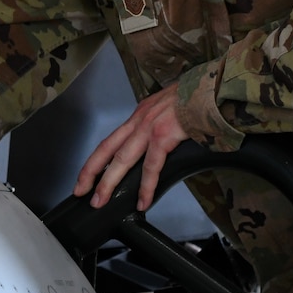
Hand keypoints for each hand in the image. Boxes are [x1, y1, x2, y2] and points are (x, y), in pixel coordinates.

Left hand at [75, 85, 188, 210]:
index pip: (111, 140)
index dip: (96, 159)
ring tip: (100, 201)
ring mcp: (149, 128)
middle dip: (91, 172)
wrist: (212, 91)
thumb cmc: (197, 99)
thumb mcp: (169, 109)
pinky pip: (151, 167)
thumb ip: (159, 126)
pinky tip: (143, 202)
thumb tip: (159, 145)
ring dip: (108, 182)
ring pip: (122, 159)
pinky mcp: (163, 136)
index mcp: (141, 114)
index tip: (86, 176)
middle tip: (81, 191)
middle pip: (107, 149)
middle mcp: (140, 120)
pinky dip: (146, 187)